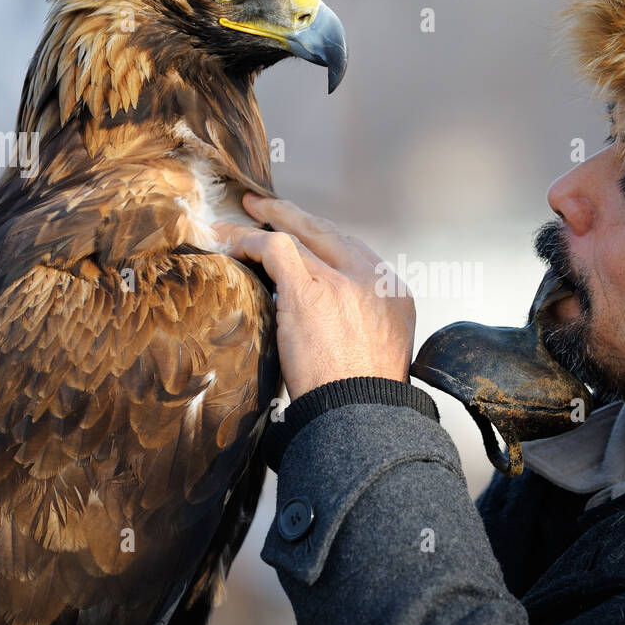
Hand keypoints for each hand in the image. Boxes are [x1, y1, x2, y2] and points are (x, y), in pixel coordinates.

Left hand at [210, 193, 415, 399]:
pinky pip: (276, 248)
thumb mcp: (380, 351)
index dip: (322, 239)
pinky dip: (250, 240)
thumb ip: (360, 324)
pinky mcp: (309, 290)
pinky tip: (230, 241)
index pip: (354, 252)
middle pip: (329, 233)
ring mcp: (342, 281)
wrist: (361, 417)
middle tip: (267, 207)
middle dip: (295, 217)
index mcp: (394, 293)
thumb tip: (328, 322)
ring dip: (265, 224)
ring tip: (239, 218)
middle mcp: (372, 280)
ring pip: (298, 235)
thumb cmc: (362, 399)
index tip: (302, 236)